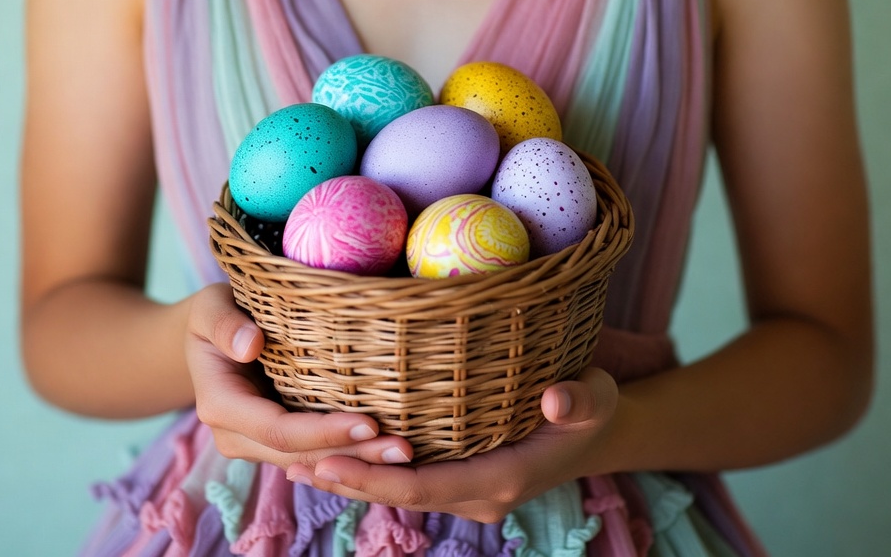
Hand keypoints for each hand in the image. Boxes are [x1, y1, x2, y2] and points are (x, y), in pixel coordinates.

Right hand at [185, 283, 414, 468]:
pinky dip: (349, 453)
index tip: (368, 423)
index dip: (322, 432)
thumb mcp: (210, 307)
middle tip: (403, 449)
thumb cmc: (215, 312)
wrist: (211, 333)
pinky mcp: (278, 438)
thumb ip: (224, 325)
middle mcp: (237, 434)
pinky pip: (314, 452)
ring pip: (311, 461)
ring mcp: (257, 442)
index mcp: (221, 405)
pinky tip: (385, 450)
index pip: (277, 429)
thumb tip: (249, 345)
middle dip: (353, 456)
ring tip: (404, 454)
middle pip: (300, 455)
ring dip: (358, 461)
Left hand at [283, 366, 618, 522]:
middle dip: (350, 483)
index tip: (328, 461)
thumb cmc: (591, 404)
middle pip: (402, 495)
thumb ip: (579, 399)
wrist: (593, 430)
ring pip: (401, 489)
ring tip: (300, 461)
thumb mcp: (595, 396)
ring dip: (354, 480)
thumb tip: (555, 398)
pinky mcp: (461, 472)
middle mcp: (479, 491)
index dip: (377, 480)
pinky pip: (411, 477)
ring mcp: (468, 485)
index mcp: (504, 476)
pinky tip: (339, 451)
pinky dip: (373, 470)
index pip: (428, 486)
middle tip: (294, 462)